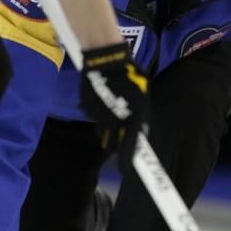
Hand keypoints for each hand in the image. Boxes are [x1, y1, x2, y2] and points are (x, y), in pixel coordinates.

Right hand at [80, 42, 148, 171]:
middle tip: (118, 135)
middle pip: (111, 144)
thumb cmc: (130, 76)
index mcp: (132, 118)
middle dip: (114, 143)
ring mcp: (99, 115)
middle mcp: (114, 120)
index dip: (125, 160)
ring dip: (106, 128)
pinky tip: (102, 100)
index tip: (124, 170)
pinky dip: (98, 114)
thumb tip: (141, 132)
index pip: (129, 146)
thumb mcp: (143, 96)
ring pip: (101, 132)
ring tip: (111, 111)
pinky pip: (93, 118)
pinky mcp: (88, 109)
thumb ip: (142, 116)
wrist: (107, 60)